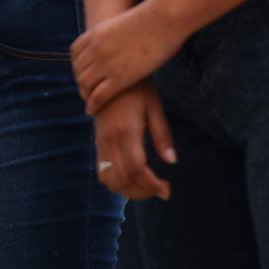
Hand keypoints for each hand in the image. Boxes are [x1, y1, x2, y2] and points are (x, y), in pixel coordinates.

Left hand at [72, 3, 185, 114]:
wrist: (164, 18)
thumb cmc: (155, 18)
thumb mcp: (127, 22)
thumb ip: (119, 32)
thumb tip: (126, 36)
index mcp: (97, 32)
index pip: (75, 52)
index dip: (78, 65)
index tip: (84, 72)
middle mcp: (96, 48)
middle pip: (78, 70)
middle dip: (81, 81)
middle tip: (88, 90)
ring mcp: (106, 63)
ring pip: (84, 84)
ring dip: (85, 94)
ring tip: (90, 101)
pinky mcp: (119, 78)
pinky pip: (98, 96)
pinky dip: (93, 105)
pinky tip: (93, 111)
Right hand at [94, 82, 176, 201]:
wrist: (107, 76)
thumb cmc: (137, 89)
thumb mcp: (154, 106)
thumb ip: (162, 134)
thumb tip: (171, 161)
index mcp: (126, 130)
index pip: (137, 168)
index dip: (151, 185)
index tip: (166, 191)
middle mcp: (110, 140)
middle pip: (122, 180)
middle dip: (142, 192)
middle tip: (160, 191)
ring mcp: (101, 143)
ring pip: (109, 180)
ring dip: (128, 191)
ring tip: (147, 188)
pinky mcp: (97, 144)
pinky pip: (102, 172)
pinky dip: (117, 183)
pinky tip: (133, 180)